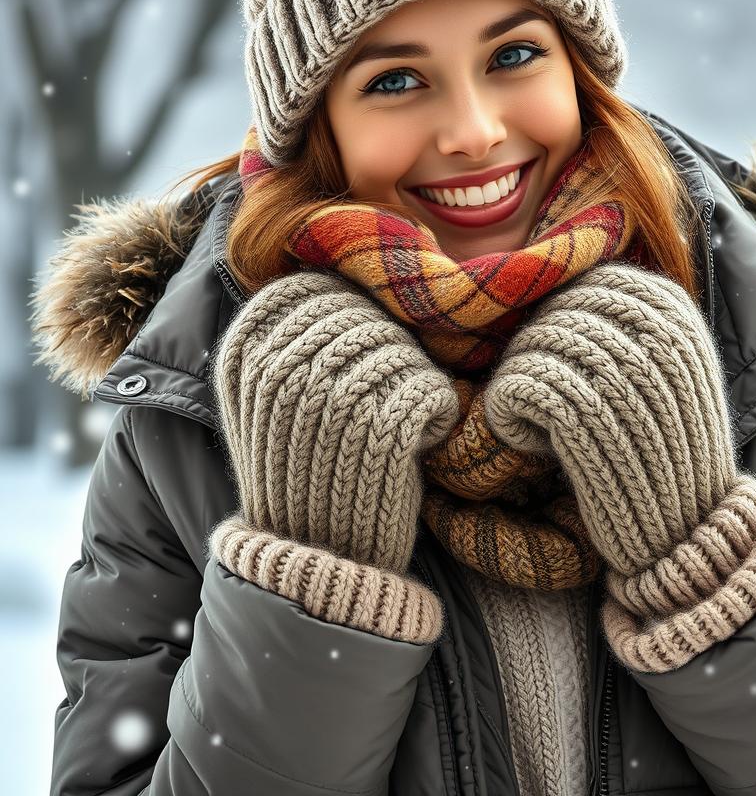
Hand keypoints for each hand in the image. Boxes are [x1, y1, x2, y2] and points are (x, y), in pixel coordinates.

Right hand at [211, 269, 460, 575]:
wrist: (315, 557)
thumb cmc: (302, 470)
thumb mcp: (267, 402)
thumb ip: (287, 340)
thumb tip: (332, 274)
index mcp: (245, 358)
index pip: (312, 290)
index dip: (347, 312)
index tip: (354, 350)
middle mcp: (280, 371)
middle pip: (361, 314)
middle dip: (384, 347)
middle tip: (381, 398)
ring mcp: (328, 397)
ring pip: (398, 347)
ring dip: (410, 380)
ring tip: (394, 422)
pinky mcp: (378, 428)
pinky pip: (426, 385)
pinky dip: (436, 409)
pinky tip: (418, 439)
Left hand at [483, 260, 743, 578]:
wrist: (686, 530)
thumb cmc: (671, 449)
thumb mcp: (676, 371)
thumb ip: (637, 323)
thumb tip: (574, 283)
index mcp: (676, 317)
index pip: (597, 283)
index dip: (568, 313)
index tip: (567, 353)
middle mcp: (651, 336)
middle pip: (561, 312)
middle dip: (539, 346)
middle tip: (539, 390)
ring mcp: (619, 374)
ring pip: (535, 345)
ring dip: (520, 380)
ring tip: (535, 418)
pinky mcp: (583, 417)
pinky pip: (519, 385)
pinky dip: (507, 411)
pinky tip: (525, 438)